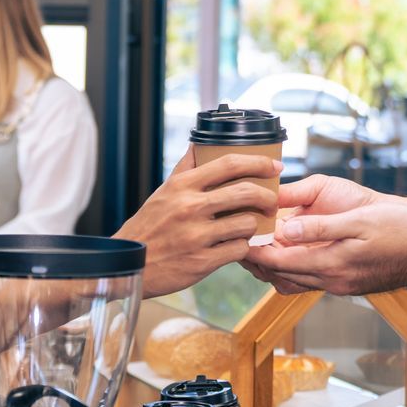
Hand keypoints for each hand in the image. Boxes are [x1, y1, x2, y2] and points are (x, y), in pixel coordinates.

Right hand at [117, 150, 281, 296]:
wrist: (132, 264)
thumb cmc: (150, 225)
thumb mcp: (164, 192)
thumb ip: (185, 168)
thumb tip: (200, 143)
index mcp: (183, 186)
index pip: (229, 164)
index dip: (258, 163)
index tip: (274, 166)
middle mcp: (190, 208)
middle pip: (245, 193)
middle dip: (267, 196)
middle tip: (272, 201)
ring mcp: (197, 236)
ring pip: (246, 224)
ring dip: (253, 225)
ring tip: (247, 227)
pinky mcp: (202, 262)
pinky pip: (239, 250)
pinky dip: (242, 247)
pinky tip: (236, 245)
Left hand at [242, 173, 406, 296]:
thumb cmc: (401, 229)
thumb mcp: (361, 219)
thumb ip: (321, 225)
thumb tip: (286, 228)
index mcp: (333, 266)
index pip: (279, 264)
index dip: (254, 252)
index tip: (235, 237)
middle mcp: (332, 281)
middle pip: (280, 276)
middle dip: (256, 261)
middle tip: (236, 240)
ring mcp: (339, 285)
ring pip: (293, 281)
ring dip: (272, 266)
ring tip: (256, 245)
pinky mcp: (346, 282)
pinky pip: (309, 279)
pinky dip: (292, 268)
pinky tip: (288, 251)